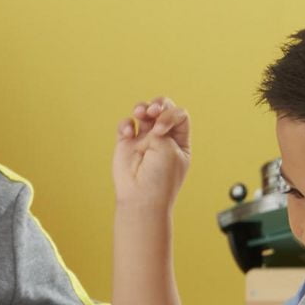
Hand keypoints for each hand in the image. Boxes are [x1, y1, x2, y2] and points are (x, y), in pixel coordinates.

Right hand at [113, 96, 190, 211]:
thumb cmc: (160, 179)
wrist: (141, 198)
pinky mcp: (126, 144)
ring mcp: (143, 141)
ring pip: (143, 113)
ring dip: (142, 107)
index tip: (161, 130)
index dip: (170, 115)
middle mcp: (162, 138)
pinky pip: (126, 125)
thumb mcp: (172, 148)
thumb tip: (149, 114)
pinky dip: (126, 124)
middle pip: (162, 109)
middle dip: (157, 105)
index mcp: (179, 140)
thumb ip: (163, 126)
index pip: (179, 115)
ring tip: (140, 112)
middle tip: (152, 112)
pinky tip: (129, 133)